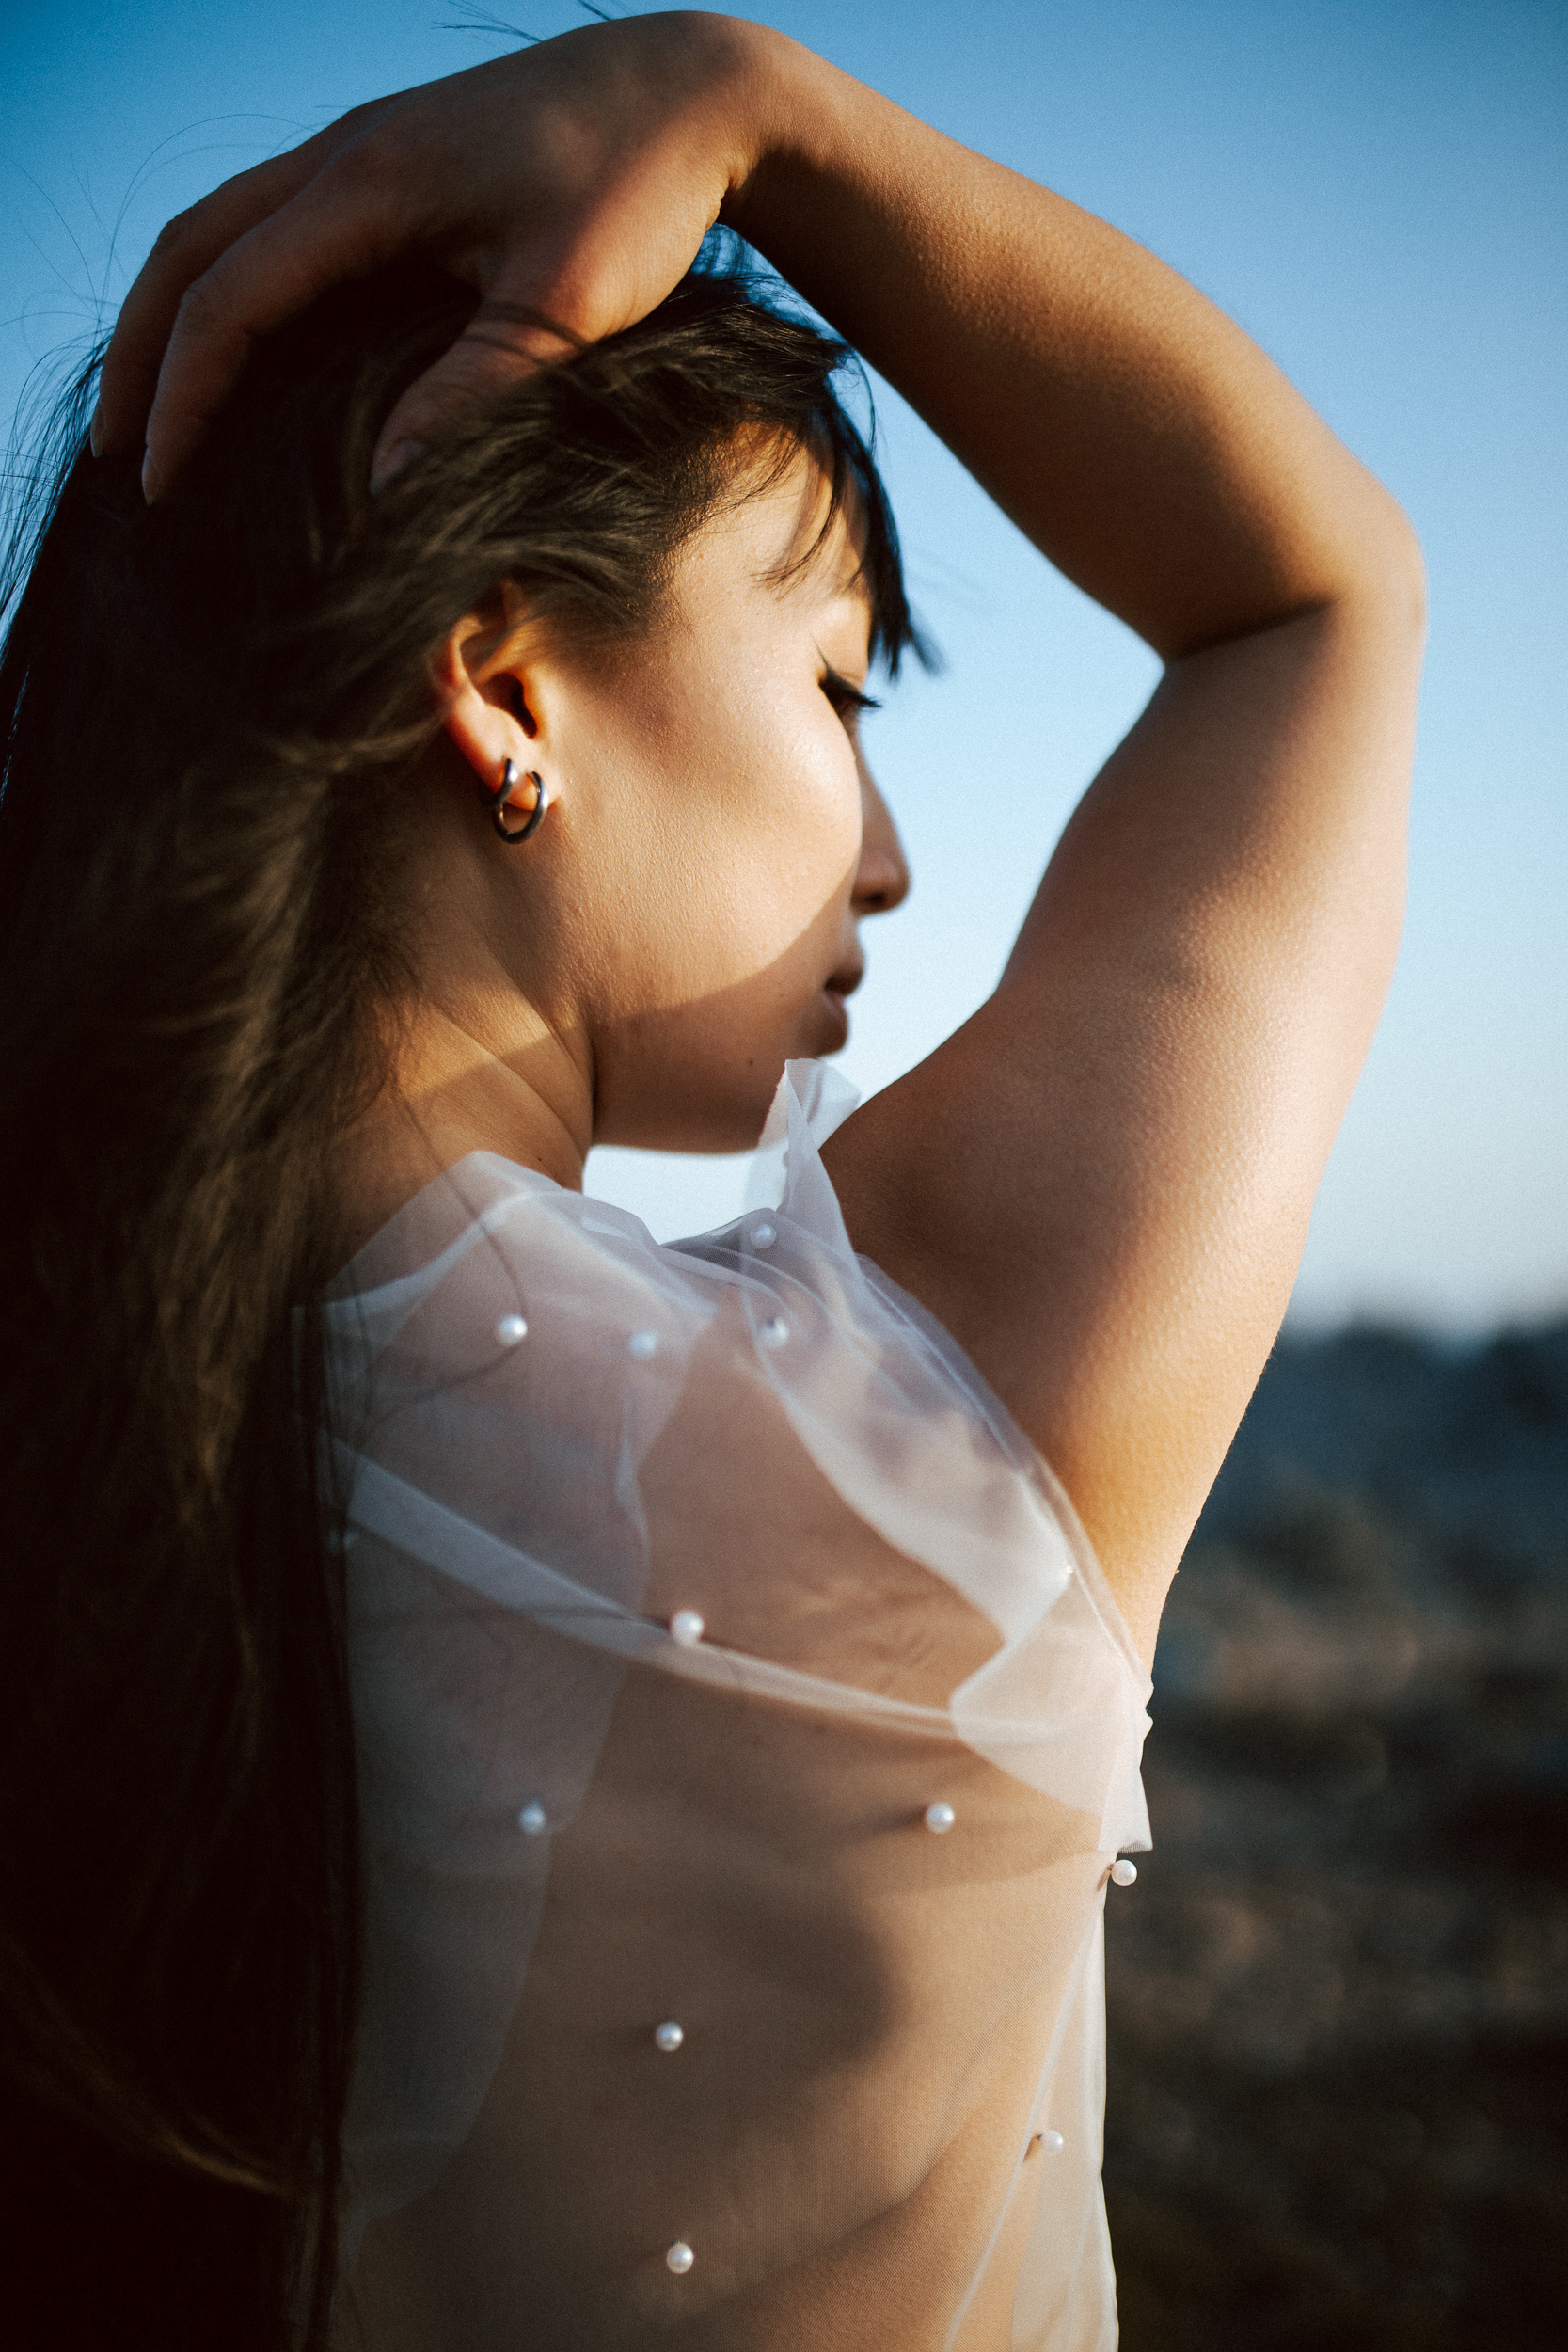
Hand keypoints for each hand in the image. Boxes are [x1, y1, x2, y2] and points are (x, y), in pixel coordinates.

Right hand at [95, 12, 769, 497]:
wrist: (692, 90)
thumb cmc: (642, 194)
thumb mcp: (564, 306)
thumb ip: (470, 395)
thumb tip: (378, 493)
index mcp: (369, 185)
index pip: (231, 300)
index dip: (185, 400)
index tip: (165, 488)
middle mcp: (343, 151)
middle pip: (189, 248)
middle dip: (142, 357)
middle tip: (117, 458)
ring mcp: (361, 144)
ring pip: (220, 225)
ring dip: (173, 314)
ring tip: (153, 409)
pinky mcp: (390, 155)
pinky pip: (269, 217)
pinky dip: (227, 282)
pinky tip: (238, 346)